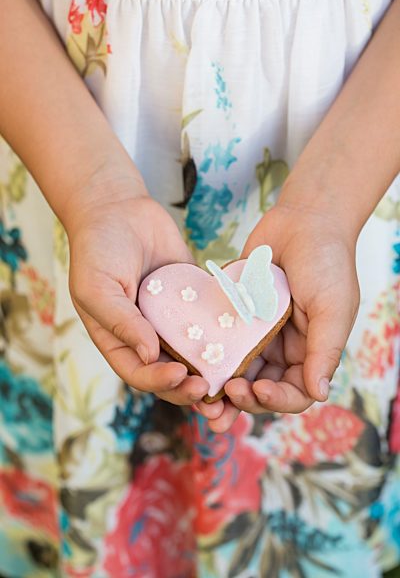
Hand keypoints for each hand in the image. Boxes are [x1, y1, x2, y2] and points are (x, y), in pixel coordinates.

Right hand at [66, 185, 224, 419]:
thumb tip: (149, 356)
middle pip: (170, 372)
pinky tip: (243, 338)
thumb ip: (121, 322)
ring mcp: (171, 318)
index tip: (180, 376)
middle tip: (211, 389)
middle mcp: (146, 335)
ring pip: (194, 352)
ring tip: (231, 376)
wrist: (118, 208)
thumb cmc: (97, 249)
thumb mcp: (97, 288)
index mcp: (119, 339)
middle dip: (189, 386)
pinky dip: (224, 332)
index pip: (138, 373)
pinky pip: (210, 320)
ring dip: (211, 368)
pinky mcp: (192, 299)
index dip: (159, 382)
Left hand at [208, 202, 359, 430]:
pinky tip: (190, 362)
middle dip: (242, 401)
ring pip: (236, 371)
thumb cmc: (327, 262)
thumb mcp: (333, 308)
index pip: (295, 393)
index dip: (277, 400)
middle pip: (260, 389)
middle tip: (221, 401)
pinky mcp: (236, 316)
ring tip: (199, 398)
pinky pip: (220, 341)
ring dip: (219, 387)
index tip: (258, 390)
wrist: (304, 219)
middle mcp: (283, 349)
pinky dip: (208, 355)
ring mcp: (257, 334)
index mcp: (310, 353)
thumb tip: (319, 394)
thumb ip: (325, 351)